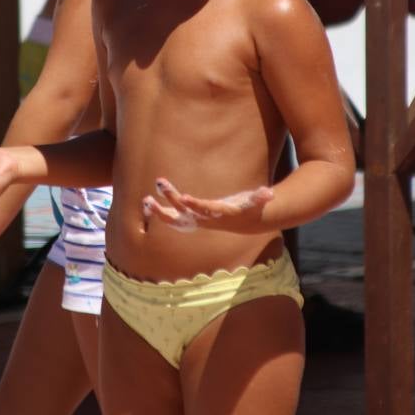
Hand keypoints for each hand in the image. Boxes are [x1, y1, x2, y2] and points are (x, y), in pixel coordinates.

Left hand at [141, 177, 273, 233]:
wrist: (244, 223)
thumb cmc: (249, 208)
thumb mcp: (256, 202)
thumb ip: (262, 198)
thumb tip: (269, 194)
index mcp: (217, 213)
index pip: (204, 210)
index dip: (195, 205)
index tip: (183, 198)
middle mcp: (204, 219)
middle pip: (183, 214)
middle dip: (169, 204)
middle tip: (155, 192)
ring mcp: (196, 220)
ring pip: (173, 218)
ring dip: (158, 210)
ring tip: (144, 201)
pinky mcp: (192, 217)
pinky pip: (172, 216)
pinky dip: (160, 211)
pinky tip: (147, 203)